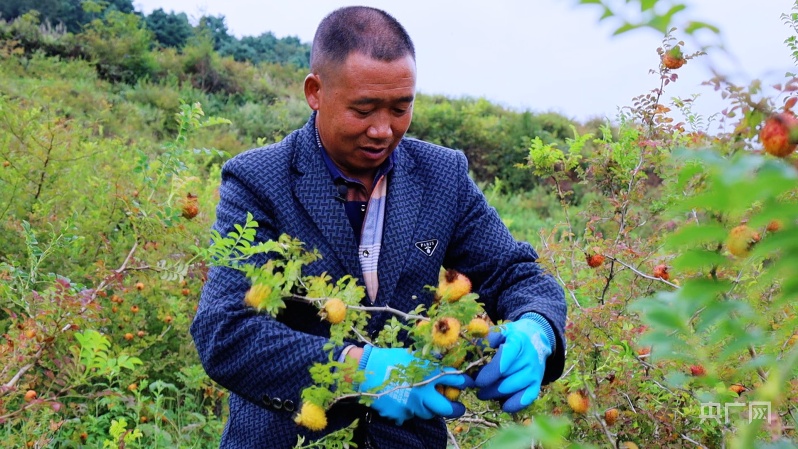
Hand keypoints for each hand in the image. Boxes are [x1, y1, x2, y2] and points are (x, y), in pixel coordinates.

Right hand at [358, 346, 472, 424]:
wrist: (365, 370)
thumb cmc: (390, 358)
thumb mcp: (414, 356)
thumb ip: (429, 362)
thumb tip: (444, 364)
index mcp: (428, 374)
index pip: (454, 380)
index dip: (464, 382)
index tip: (467, 383)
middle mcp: (422, 393)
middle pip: (446, 409)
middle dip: (456, 409)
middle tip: (459, 407)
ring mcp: (411, 406)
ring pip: (428, 414)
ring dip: (431, 408)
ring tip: (428, 402)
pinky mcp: (399, 414)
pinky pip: (410, 415)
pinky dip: (410, 410)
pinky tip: (405, 401)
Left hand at [475, 314, 552, 412]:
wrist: (536, 336)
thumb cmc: (512, 335)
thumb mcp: (499, 331)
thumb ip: (484, 341)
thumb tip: (469, 355)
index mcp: (518, 342)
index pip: (504, 361)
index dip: (490, 374)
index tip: (477, 381)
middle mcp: (529, 358)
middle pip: (506, 378)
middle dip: (488, 386)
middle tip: (475, 387)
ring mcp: (534, 372)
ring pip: (513, 389)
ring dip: (495, 394)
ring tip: (483, 393)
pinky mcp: (537, 383)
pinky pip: (527, 398)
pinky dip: (514, 404)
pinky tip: (502, 405)